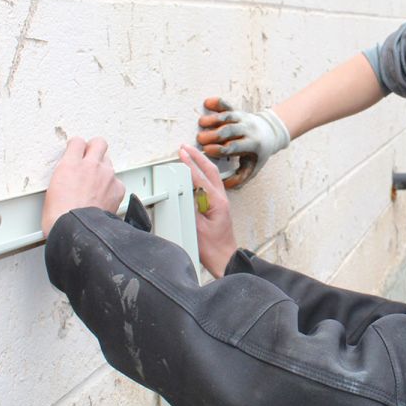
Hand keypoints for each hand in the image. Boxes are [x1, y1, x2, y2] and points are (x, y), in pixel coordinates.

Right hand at [42, 137, 124, 236]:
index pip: (77, 141)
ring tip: (96, 184)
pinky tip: (104, 197)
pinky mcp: (118, 188)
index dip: (77, 146)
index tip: (77, 151)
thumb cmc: (59, 217)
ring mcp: (107, 175)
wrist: (77, 230)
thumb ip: (65, 175)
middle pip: (99, 143)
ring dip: (103, 169)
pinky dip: (112, 187)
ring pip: (109, 162)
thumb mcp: (52, 189)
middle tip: (91, 157)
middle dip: (95, 148)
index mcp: (70, 164)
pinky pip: (117, 181)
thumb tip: (68, 176)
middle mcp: (91, 165)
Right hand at [178, 143, 237, 277]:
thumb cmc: (212, 248)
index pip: (200, 178)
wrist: (224, 259)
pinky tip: (195, 173)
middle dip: (198, 156)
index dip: (189, 164)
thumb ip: (189, 208)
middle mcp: (221, 199)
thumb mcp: (196, 228)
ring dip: (201, 163)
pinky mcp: (218, 206)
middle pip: (211, 170)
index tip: (181, 153)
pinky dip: (203, 174)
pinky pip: (211, 184)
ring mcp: (221, 202)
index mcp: (217, 202)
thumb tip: (182, 192)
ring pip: (212, 176)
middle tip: (185, 147)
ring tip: (190, 154)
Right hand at [195, 97, 289, 188]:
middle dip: (213, 135)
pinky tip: (207, 103)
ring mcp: (242, 118)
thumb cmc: (257, 154)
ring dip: (213, 119)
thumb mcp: (252, 167)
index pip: (234, 146)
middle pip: (229, 130)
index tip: (207, 151)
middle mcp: (248, 130)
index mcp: (252, 145)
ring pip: (227, 117)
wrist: (270, 134)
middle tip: (199, 140)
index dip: (219, 149)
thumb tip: (223, 186)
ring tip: (200, 124)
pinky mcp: (237, 111)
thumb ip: (239, 178)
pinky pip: (227, 104)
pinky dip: (217, 103)